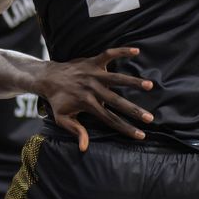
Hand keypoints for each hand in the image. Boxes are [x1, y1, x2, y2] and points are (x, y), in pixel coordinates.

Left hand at [34, 47, 153, 150]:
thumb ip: (76, 131)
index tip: (141, 135)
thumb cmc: (58, 100)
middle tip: (150, 118)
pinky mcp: (93, 62)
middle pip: (116, 102)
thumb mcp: (62, 119)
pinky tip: (136, 50)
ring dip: (133, 81)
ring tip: (150, 85)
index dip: (125, 128)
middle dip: (134, 110)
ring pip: (116, 78)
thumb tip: (84, 148)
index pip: (110, 119)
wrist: (48, 78)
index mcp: (87, 104)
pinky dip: (122, 51)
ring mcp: (93, 74)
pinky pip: (109, 54)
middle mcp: (92, 89)